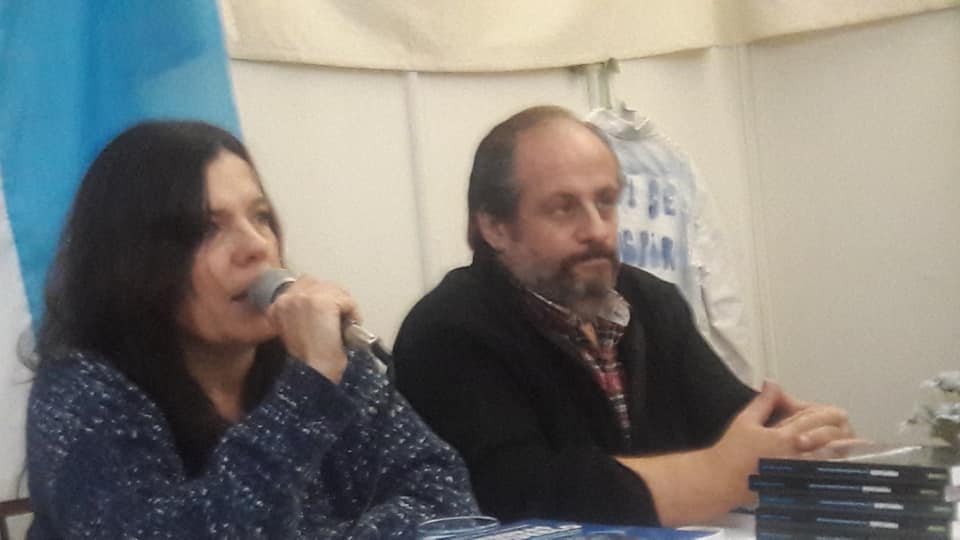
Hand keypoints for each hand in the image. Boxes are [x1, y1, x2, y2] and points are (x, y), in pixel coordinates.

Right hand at [266, 275, 359, 382]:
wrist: (315, 372)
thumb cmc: (309, 361)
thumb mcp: (295, 331)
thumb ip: (302, 312)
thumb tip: (320, 303)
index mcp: (277, 305)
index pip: (304, 284)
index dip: (320, 298)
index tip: (327, 313)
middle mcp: (287, 298)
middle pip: (320, 284)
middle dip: (334, 299)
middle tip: (338, 319)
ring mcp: (304, 298)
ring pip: (335, 290)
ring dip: (344, 306)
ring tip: (342, 325)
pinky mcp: (321, 302)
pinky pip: (346, 300)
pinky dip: (353, 313)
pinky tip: (347, 329)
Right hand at [710, 381, 852, 501]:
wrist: (723, 481)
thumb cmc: (731, 453)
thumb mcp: (745, 420)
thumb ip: (764, 401)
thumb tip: (772, 384)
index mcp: (784, 436)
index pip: (815, 418)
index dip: (824, 412)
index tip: (827, 411)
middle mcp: (796, 455)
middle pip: (832, 437)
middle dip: (839, 428)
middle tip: (841, 424)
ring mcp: (800, 472)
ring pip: (833, 457)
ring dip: (840, 447)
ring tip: (848, 442)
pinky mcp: (799, 485)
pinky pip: (825, 474)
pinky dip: (833, 465)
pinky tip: (836, 460)